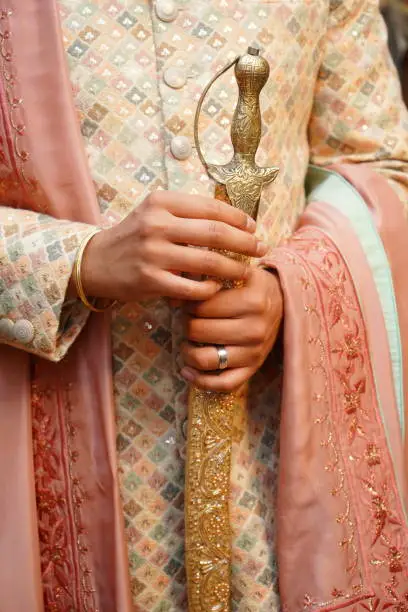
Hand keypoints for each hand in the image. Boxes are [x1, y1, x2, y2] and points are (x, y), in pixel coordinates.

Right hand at [79, 192, 266, 302]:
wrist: (96, 262)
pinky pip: (192, 287)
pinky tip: (216, 287)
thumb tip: (232, 218)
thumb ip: (187, 212)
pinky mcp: (150, 281)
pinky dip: (210, 289)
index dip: (238, 218)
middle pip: (216, 233)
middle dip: (245, 243)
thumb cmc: (134, 236)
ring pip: (208, 261)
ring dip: (234, 268)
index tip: (253, 227)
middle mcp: (157, 225)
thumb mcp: (154, 212)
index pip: (211, 207)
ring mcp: (153, 254)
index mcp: (161, 202)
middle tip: (261, 249)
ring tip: (246, 271)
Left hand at [180, 267, 282, 391]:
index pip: (201, 306)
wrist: (285, 303)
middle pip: (198, 331)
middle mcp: (254, 329)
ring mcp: (254, 352)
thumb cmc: (254, 287)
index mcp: (251, 301)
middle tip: (188, 320)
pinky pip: (223, 384)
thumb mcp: (238, 274)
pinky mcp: (253, 368)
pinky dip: (200, 381)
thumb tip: (173, 299)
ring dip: (187, 352)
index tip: (189, 303)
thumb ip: (208, 278)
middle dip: (186, 325)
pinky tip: (187, 370)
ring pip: (205, 359)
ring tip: (187, 343)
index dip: (188, 304)